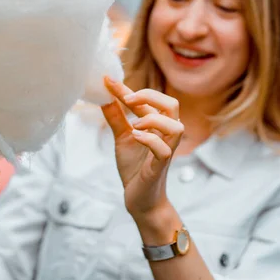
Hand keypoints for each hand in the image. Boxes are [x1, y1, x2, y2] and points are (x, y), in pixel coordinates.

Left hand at [102, 78, 183, 224]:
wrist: (140, 199)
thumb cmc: (135, 167)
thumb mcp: (122, 138)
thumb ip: (115, 118)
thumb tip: (104, 95)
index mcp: (156, 125)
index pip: (147, 100)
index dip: (127, 88)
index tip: (107, 80)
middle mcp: (165, 135)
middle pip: (172, 105)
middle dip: (151, 96)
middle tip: (128, 100)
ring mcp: (165, 150)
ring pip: (176, 126)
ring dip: (154, 120)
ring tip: (134, 124)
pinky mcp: (160, 167)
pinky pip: (164, 150)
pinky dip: (150, 140)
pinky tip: (135, 137)